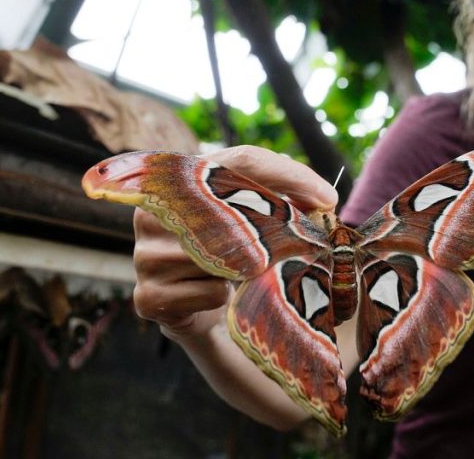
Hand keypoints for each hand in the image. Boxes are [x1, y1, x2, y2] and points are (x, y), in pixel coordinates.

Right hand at [131, 145, 338, 338]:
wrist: (199, 312)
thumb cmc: (232, 254)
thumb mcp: (254, 219)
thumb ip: (282, 197)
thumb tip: (325, 200)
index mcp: (177, 179)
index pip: (240, 160)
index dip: (288, 175)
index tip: (328, 197)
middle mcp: (152, 211)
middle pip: (227, 209)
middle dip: (272, 228)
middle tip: (301, 244)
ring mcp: (145, 255)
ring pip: (217, 257)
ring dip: (245, 269)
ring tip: (239, 273)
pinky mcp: (149, 297)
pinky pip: (208, 293)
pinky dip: (224, 297)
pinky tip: (219, 298)